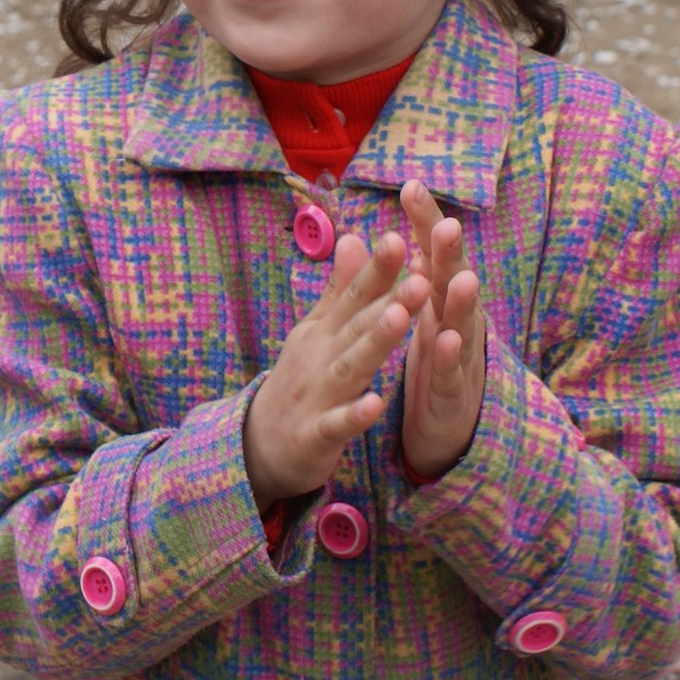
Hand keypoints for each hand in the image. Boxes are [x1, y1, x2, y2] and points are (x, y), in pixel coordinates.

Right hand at [244, 231, 425, 505]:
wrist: (259, 442)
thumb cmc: (299, 379)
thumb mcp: (315, 331)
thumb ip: (339, 289)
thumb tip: (353, 237)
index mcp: (324, 331)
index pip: (353, 294)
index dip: (376, 269)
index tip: (399, 237)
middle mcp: (321, 356)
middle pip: (358, 325)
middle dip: (388, 300)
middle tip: (420, 277)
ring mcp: (318, 394)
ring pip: (351, 366)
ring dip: (374, 343)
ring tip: (400, 318)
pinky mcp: (316, 433)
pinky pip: (338, 423)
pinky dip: (355, 414)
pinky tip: (376, 403)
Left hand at [398, 181, 486, 480]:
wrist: (446, 430)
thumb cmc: (435, 363)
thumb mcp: (424, 314)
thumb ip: (418, 272)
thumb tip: (414, 227)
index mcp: (440, 300)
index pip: (432, 254)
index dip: (425, 222)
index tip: (410, 186)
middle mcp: (456, 321)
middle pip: (454, 281)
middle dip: (452, 254)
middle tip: (448, 224)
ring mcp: (461, 357)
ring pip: (463, 325)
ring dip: (464, 303)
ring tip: (463, 279)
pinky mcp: (453, 394)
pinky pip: (452, 374)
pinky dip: (452, 358)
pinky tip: (448, 341)